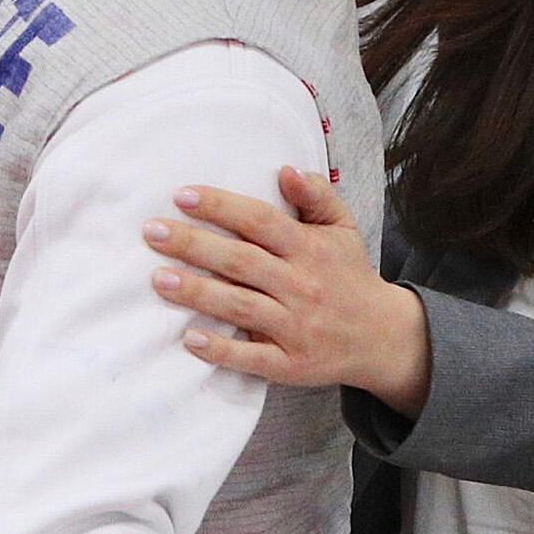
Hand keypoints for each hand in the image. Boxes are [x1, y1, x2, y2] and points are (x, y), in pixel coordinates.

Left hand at [143, 164, 432, 414]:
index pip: (260, 221)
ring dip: (197, 293)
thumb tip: (286, 169)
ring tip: (158, 278)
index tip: (182, 196)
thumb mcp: (342, 229)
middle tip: (152, 232)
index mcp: (310, 249)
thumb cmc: (349, 275)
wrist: (382, 337)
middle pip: (241, 262)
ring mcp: (295, 327)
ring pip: (240, 307)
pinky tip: (189, 339)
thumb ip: (317, 195)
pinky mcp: (290, 363)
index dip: (221, 207)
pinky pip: (252, 358)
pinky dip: (221, 350)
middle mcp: (301, 286)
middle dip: (194, 245)